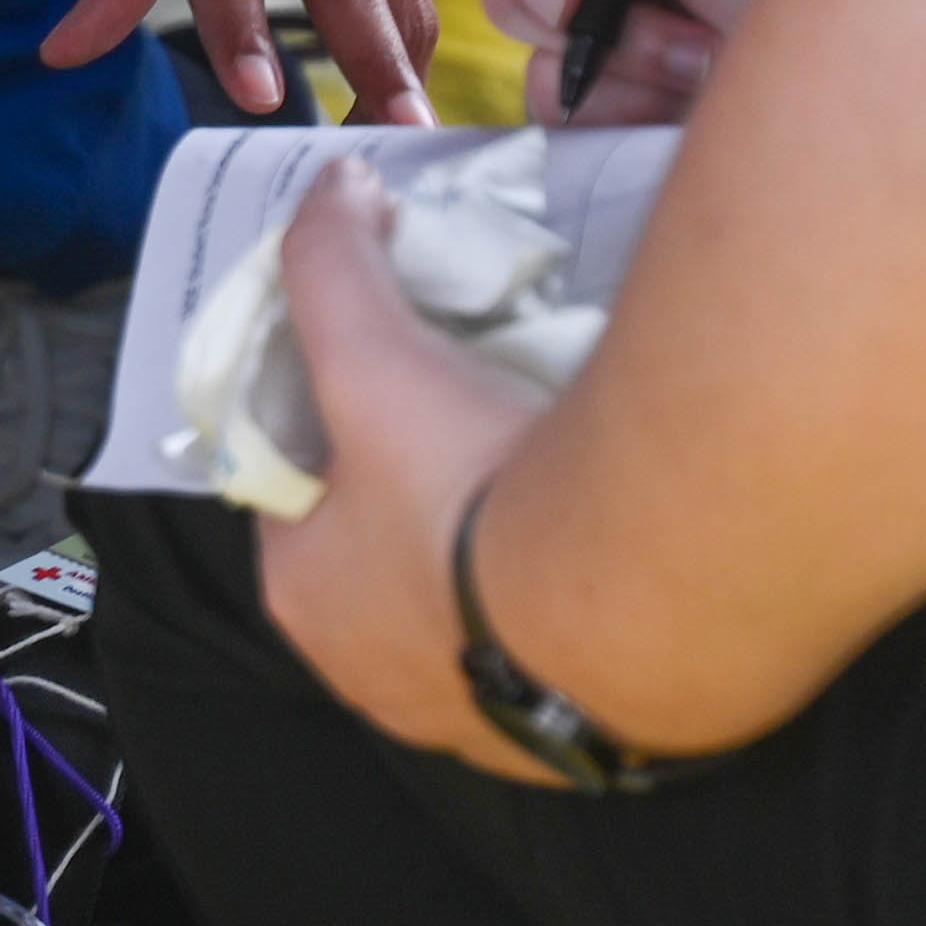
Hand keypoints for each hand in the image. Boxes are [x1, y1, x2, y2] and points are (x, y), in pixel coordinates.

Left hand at [249, 177, 560, 775]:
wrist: (628, 603)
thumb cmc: (472, 486)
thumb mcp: (376, 355)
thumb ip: (336, 264)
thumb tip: (333, 187)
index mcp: (304, 595)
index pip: (296, 496)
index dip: (333, 432)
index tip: (391, 386)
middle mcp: (371, 676)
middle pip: (385, 559)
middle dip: (423, 496)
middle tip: (483, 424)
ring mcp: (471, 718)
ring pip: (472, 613)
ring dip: (499, 555)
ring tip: (551, 476)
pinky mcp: (566, 738)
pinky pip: (555, 658)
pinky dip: (570, 607)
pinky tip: (605, 549)